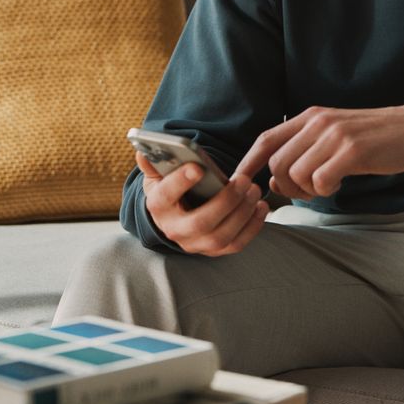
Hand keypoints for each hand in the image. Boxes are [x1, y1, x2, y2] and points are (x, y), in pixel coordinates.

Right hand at [135, 153, 269, 256]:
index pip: (166, 196)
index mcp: (159, 206)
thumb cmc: (170, 189)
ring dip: (242, 213)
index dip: (181, 182)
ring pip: (221, 236)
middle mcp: (175, 230)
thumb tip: (143, 152)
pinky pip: (236, 244)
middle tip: (244, 180)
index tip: (198, 167)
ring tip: (254, 190)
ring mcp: (195, 244)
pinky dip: (252, 227)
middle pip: (200, 222)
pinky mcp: (214, 250)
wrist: (176, 215)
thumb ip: (153, 162)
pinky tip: (261, 207)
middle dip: (225, 201)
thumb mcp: (158, 174)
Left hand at [235, 101, 403, 200]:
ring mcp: (335, 135)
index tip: (239, 183)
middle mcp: (318, 122)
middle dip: (284, 187)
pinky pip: (320, 181)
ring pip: (295, 174)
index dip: (247, 163)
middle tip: (307, 191)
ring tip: (325, 186)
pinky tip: (339, 183)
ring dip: (306, 190)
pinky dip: (325, 190)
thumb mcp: (335, 135)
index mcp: (310, 117)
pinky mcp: (352, 151)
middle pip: (277, 163)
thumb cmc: (376, 138)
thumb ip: (304, 152)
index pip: (265, 139)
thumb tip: (272, 181)